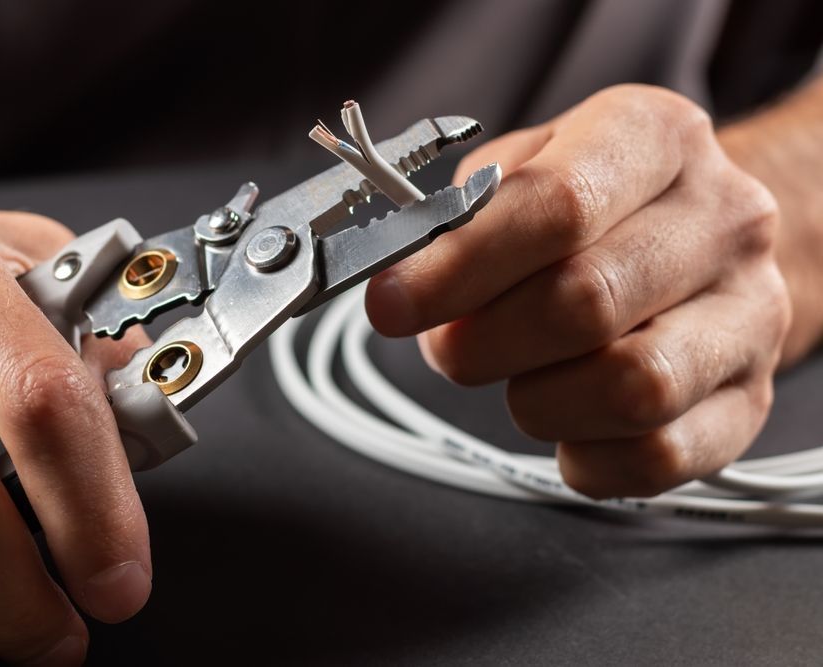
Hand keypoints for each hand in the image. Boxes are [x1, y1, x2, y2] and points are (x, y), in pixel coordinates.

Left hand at [366, 84, 791, 498]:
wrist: (704, 242)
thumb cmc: (594, 206)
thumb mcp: (525, 168)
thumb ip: (460, 217)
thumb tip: (403, 279)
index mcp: (655, 137)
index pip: (556, 206)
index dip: (459, 267)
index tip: (389, 306)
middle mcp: (723, 219)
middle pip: (584, 302)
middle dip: (483, 342)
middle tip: (450, 348)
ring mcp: (750, 315)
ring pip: (630, 388)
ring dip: (537, 401)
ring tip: (521, 379)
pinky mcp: (751, 401)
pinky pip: (655, 458)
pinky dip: (584, 455)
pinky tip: (567, 420)